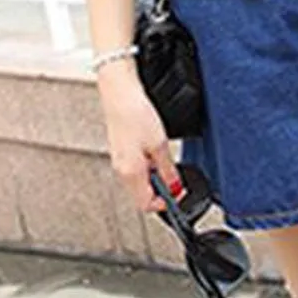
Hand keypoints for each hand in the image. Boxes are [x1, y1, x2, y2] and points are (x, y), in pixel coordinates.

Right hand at [96, 61, 182, 212]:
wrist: (119, 92)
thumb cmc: (135, 114)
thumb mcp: (161, 145)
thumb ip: (169, 171)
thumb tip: (176, 188)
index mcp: (130, 173)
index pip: (146, 205)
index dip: (164, 204)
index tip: (178, 195)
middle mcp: (121, 170)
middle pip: (142, 194)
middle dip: (161, 190)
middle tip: (175, 176)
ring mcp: (119, 161)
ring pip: (139, 181)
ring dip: (155, 176)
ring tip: (164, 158)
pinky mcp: (120, 150)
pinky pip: (135, 168)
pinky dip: (147, 165)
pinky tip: (154, 149)